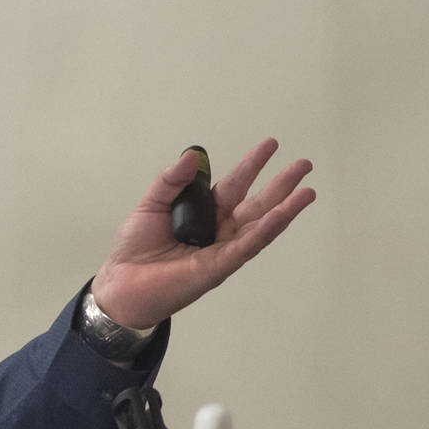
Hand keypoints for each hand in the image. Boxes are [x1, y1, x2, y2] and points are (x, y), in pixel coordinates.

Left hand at [90, 139, 314, 329]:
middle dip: (281, 185)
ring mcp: (221, 250)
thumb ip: (171, 181)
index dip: (252, 165)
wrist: (120, 283)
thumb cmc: (135, 250)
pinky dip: (266, 231)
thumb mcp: (151, 204)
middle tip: (304, 164)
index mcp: (205, 213)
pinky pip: (246, 247)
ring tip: (308, 191)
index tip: (271, 145)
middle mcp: (218, 231)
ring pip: (260, 227)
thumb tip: (193, 156)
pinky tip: (283, 215)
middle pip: (256, 204)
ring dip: (285, 209)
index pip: (235, 185)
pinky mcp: (217, 268)